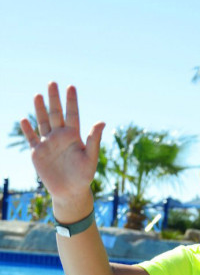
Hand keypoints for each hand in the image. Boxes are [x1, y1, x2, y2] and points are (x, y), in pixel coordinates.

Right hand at [21, 82, 104, 215]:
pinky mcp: (37, 153)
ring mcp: (48, 143)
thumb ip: (94, 140)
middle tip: (52, 83)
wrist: (70, 192)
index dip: (71, 101)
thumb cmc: (84, 176)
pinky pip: (31, 138)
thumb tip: (102, 121)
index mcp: (74, 136)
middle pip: (56, 114)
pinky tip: (24, 120)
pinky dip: (27, 130)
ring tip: (37, 95)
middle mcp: (60, 136)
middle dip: (54, 99)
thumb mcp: (91, 157)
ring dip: (39, 109)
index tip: (71, 87)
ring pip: (43, 122)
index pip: (73, 114)